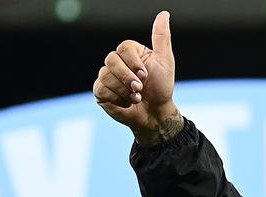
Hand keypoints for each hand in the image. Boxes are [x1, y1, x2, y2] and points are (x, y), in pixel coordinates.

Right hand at [93, 11, 182, 144]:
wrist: (155, 113)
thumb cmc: (161, 88)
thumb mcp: (165, 61)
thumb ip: (161, 38)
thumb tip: (164, 14)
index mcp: (130, 52)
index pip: (123, 48)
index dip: (134, 63)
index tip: (145, 75)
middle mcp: (116, 62)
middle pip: (111, 59)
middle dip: (128, 77)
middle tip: (139, 89)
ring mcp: (106, 76)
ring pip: (106, 76)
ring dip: (124, 91)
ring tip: (135, 98)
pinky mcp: (101, 92)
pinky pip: (101, 89)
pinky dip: (117, 99)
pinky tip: (126, 103)